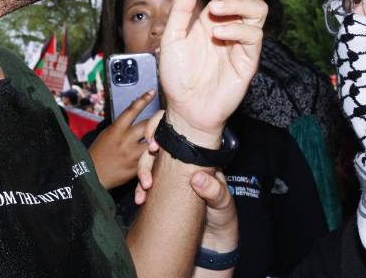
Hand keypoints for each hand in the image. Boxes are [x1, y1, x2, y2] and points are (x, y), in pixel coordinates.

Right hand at [87, 90, 157, 188]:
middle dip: (157, 119)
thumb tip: (134, 111)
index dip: (143, 99)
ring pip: (153, 141)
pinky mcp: (137, 168)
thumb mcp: (107, 134)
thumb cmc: (99, 154)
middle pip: (147, 125)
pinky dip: (157, 153)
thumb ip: (121, 125)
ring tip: (166, 133)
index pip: (132, 110)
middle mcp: (125, 140)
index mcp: (115, 130)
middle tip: (164, 115)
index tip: (152, 92)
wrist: (92, 176)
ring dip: (160, 137)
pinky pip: (152, 158)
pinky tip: (162, 150)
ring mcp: (132, 155)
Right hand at [133, 124, 235, 250]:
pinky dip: (141, 189)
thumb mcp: (223, 201)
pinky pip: (148, 182)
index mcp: (200, 155)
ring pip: (150, 163)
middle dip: (147, 158)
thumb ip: (214, 190)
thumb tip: (197, 178)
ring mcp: (173, 173)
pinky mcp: (165, 187)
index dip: (160, 130)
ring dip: (142, 174)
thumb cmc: (223, 213)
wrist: (217, 235)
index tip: (153, 145)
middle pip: (158, 147)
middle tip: (146, 178)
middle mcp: (185, 159)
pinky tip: (141, 199)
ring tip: (143, 191)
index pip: (178, 132)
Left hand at [156, 0, 266, 146]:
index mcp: (214, 15)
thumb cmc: (178, 75)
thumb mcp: (172, 38)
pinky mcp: (249, 59)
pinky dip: (237, 28)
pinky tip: (218, 33)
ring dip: (239, 2)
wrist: (185, 108)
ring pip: (259, 8)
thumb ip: (181, 10)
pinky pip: (254, 35)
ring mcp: (242, 41)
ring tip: (216, 8)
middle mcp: (232, 24)